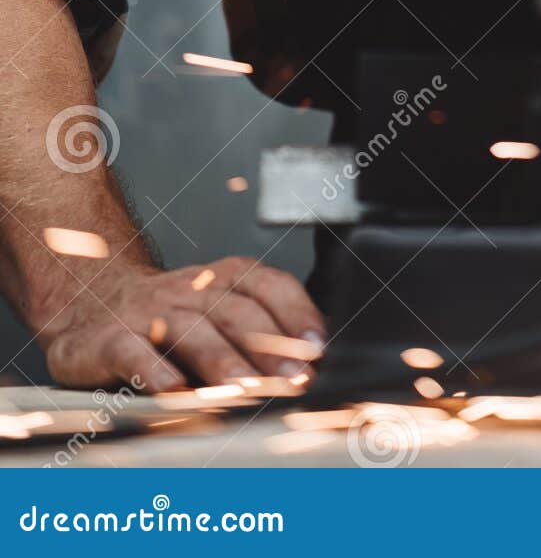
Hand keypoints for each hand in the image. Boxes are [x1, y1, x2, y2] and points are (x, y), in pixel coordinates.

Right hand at [39, 256, 325, 392]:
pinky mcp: (110, 340)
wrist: (91, 300)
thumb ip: (258, 331)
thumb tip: (312, 364)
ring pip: (190, 331)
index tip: (318, 347)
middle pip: (235, 311)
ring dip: (222, 361)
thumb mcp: (215, 309)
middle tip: (293, 379)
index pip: (268, 285)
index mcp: (222, 279)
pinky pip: (134, 351)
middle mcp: (189, 290)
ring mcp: (149, 312)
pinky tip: (175, 392)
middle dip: (269, 347)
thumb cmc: (169, 315)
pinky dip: (155, 371)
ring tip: (246, 390)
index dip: (296, 314)